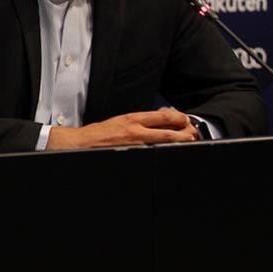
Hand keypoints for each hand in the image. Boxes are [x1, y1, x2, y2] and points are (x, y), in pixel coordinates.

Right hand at [47, 108, 198, 150]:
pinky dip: (165, 153)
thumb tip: (158, 120)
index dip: (181, 118)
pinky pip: (155, 154)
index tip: (186, 121)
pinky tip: (170, 154)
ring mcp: (136, 145)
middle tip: (193, 134)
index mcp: (132, 119)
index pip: (164, 116)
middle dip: (187, 133)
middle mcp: (136, 131)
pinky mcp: (133, 155)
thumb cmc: (98, 135)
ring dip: (181, 143)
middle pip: (170, 131)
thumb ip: (138, 122)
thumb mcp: (119, 121)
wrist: (80, 144)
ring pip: (166, 144)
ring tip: (187, 143)